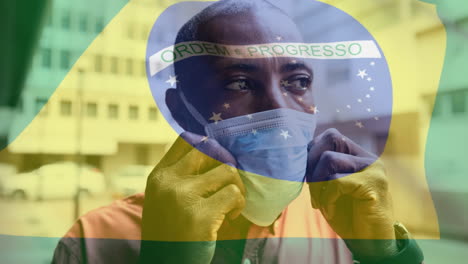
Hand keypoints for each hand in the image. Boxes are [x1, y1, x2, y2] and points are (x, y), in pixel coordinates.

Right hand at [139, 132, 245, 263]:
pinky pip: (234, 194)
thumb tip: (214, 151)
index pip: (186, 140)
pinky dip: (239, 204)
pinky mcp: (201, 215)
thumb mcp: (163, 198)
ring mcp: (184, 196)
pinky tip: (231, 216)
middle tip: (228, 182)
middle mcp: (169, 181)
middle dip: (226, 163)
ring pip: (227, 170)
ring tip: (231, 203)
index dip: (209, 144)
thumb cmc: (169, 233)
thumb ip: (180, 176)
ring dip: (237, 186)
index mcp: (159, 176)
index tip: (218, 160)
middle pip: (210, 148)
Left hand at [306, 128, 397, 259]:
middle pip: (331, 138)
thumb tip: (298, 153)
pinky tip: (331, 210)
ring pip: (329, 159)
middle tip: (312, 188)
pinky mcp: (373, 185)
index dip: (311, 154)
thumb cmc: (347, 216)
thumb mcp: (328, 188)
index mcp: (359, 155)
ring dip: (317, 184)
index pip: (330, 136)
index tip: (308, 178)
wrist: (369, 244)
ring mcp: (373, 170)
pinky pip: (336, 181)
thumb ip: (319, 169)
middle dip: (312, 163)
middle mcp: (369, 158)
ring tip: (321, 202)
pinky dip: (327, 197)